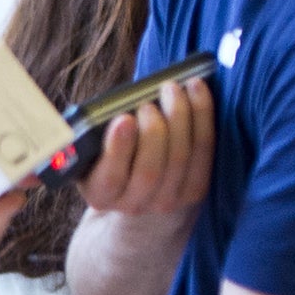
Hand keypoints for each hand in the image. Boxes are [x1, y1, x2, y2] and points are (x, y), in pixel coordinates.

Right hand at [78, 76, 214, 218]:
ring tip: (174, 89)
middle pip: (150, 170)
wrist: (135, 181)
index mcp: (100, 195)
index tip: (124, 118)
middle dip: (154, 130)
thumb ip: (95, 134)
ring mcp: (167, 200)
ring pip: (180, 158)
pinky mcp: (194, 190)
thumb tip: (114, 109)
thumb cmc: (107, 152)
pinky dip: (202, 117)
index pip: (111, 177)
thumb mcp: (91, 148)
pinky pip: (203, 152)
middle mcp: (133, 204)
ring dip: (180, 117)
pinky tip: (196, 91)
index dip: (119, 148)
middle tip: (149, 102)